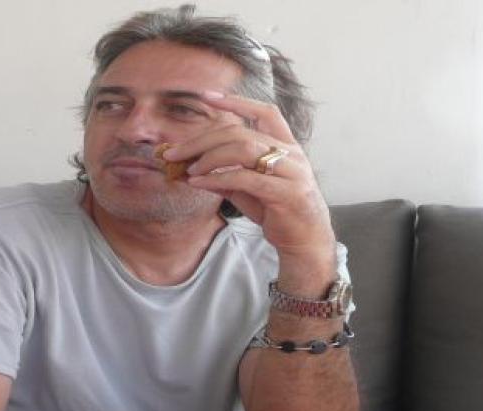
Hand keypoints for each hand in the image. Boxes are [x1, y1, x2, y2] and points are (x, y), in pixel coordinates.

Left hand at [160, 92, 335, 273]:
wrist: (306, 241)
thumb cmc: (277, 212)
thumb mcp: (247, 190)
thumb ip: (224, 176)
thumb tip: (190, 169)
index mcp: (286, 146)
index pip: (265, 112)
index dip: (237, 102)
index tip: (207, 96)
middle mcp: (291, 154)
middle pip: (241, 133)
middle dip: (203, 140)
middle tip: (175, 152)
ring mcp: (291, 172)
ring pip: (244, 149)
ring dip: (209, 158)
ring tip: (189, 169)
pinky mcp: (286, 193)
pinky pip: (246, 179)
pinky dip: (218, 179)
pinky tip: (199, 183)